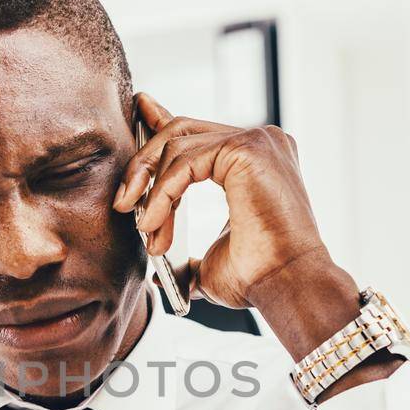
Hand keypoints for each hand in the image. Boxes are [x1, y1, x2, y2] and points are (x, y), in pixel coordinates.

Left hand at [114, 93, 338, 306]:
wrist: (287, 287)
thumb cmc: (258, 277)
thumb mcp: (210, 261)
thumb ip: (185, 254)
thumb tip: (157, 273)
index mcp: (254, 159)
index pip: (197, 132)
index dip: (159, 125)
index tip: (133, 123)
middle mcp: (260, 141)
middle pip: (181, 130)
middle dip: (143, 163)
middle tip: (122, 202)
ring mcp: (257, 140)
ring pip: (177, 144)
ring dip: (151, 191)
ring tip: (148, 232)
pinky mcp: (247, 149)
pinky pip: (184, 162)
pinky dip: (162, 194)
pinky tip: (154, 225)